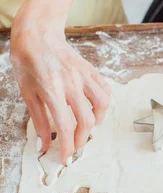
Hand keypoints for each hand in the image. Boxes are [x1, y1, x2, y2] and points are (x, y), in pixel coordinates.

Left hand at [10, 20, 110, 163]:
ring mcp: (83, 75)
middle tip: (75, 146)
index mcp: (51, 89)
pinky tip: (94, 109)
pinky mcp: (90, 70)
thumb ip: (38, 120)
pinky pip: (105, 90)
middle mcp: (71, 82)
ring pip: (102, 105)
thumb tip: (43, 145)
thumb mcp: (27, 92)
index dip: (67, 146)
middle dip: (82, 139)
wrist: (37, 33)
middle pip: (86, 120)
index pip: (64, 125)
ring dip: (97, 121)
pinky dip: (103, 104)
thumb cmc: (27, 61)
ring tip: (87, 127)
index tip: (66, 158)